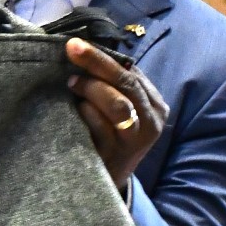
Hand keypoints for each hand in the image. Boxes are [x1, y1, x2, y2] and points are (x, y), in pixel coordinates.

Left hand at [65, 39, 166, 190]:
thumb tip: (84, 50)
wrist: (106, 182)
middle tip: (72, 50)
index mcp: (155, 104)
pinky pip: (99, 126)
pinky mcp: (116, 155)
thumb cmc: (110, 137)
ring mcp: (135, 140)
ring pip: (117, 104)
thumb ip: (114, 86)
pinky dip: (85, 113)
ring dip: (90, 88)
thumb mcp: (121, 111)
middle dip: (97, 63)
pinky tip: (74, 109)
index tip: (77, 44)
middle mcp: (151, 121)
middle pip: (125, 83)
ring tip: (71, 83)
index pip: (130, 72)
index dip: (103, 57)